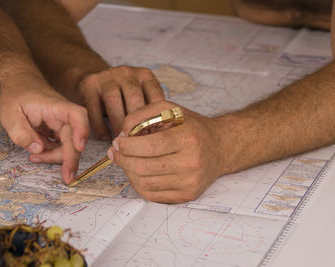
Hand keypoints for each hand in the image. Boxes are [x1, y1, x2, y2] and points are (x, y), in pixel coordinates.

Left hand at [0, 72, 88, 183]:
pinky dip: (51, 153)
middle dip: (70, 159)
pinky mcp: (60, 131)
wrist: (19, 86)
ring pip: (68, 146)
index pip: (77, 116)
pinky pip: (61, 146)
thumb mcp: (10, 114)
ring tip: (35, 158)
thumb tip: (38, 149)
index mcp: (56, 106)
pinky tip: (37, 154)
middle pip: (74, 138)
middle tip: (68, 178)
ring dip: (55, 157)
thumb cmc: (16, 96)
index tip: (80, 147)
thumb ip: (22, 133)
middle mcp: (65, 116)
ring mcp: (64, 124)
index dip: (82, 131)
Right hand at [75, 66, 164, 139]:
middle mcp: (126, 73)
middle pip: (134, 99)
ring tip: (122, 141)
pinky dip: (101, 126)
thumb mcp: (141, 94)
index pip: (155, 96)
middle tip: (138, 143)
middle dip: (136, 123)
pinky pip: (95, 109)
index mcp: (144, 75)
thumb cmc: (123, 94)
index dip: (156, 119)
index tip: (155, 136)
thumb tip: (160, 135)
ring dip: (118, 125)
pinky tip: (106, 137)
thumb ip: (150, 108)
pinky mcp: (88, 86)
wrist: (93, 76)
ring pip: (114, 103)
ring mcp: (107, 78)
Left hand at [107, 100, 223, 203]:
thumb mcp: (170, 109)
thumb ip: (142, 115)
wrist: (219, 147)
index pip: (149, 146)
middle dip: (122, 160)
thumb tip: (122, 134)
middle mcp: (191, 162)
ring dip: (128, 172)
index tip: (117, 142)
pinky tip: (137, 173)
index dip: (126, 146)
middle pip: (144, 167)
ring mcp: (190, 181)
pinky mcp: (188, 194)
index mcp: (188, 138)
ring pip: (145, 184)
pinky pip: (153, 196)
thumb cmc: (192, 127)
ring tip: (126, 162)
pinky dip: (138, 185)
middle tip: (115, 153)